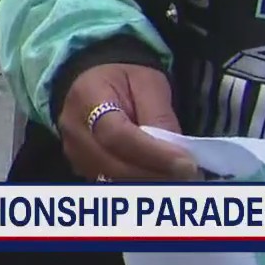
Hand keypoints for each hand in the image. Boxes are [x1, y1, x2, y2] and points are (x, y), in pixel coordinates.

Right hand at [57, 63, 199, 180]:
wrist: (93, 81)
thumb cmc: (123, 78)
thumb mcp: (148, 83)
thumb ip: (160, 116)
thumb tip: (177, 155)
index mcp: (87, 98)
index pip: (117, 135)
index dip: (152, 154)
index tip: (186, 164)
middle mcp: (74, 130)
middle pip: (113, 165)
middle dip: (155, 174)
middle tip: (190, 176)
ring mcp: (74, 152)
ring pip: (112, 181)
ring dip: (149, 185)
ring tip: (179, 179)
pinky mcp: (80, 167)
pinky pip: (110, 184)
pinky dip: (138, 186)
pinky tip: (161, 180)